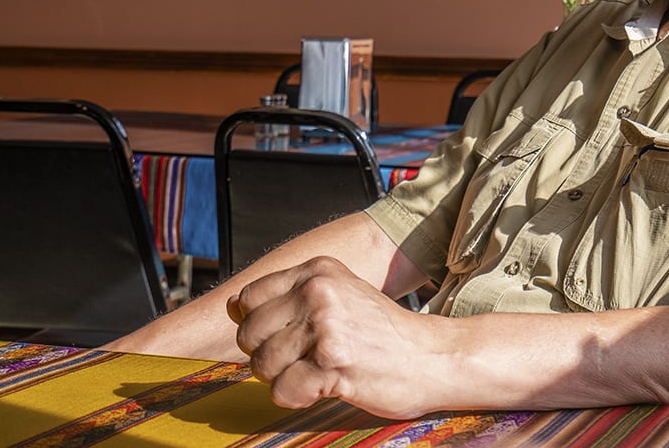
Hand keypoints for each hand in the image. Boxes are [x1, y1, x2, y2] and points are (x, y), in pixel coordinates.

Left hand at [228, 255, 443, 418]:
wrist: (432, 357)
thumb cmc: (384, 333)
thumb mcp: (341, 292)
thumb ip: (295, 293)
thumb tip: (236, 305)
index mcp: (318, 271)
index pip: (247, 298)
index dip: (255, 324)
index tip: (279, 336)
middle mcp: (318, 293)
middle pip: (248, 333)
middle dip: (266, 354)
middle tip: (300, 360)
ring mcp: (325, 328)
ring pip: (261, 365)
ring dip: (283, 378)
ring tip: (316, 372)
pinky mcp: (332, 364)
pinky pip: (282, 391)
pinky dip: (297, 397)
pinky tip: (322, 387)